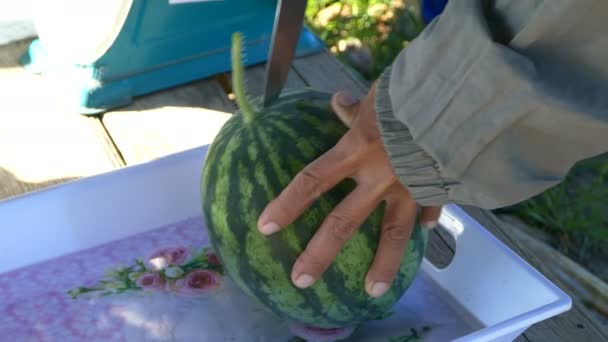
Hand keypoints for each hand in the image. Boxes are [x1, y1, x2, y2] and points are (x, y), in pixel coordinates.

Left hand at [257, 82, 441, 296]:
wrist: (461, 97)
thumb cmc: (410, 91)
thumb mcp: (375, 95)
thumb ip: (354, 108)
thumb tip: (337, 102)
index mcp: (356, 150)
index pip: (312, 181)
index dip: (287, 205)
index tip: (266, 227)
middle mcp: (378, 176)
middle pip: (342, 223)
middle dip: (319, 254)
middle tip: (301, 280)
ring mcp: (409, 187)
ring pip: (392, 235)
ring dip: (382, 266)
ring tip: (374, 291)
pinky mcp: (438, 187)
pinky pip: (431, 209)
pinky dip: (428, 220)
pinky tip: (426, 233)